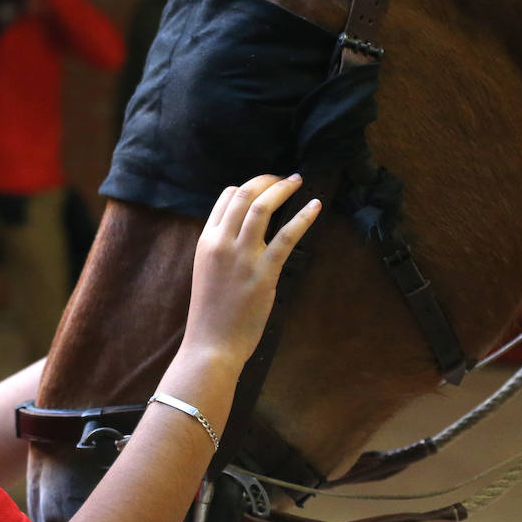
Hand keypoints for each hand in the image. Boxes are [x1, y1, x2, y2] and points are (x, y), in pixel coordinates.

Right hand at [181, 174, 320, 368]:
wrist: (211, 344)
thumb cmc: (210, 314)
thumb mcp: (206, 272)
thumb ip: (220, 249)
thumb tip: (240, 233)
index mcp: (206, 241)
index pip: (225, 199)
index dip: (247, 185)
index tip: (263, 184)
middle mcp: (222, 242)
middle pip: (244, 195)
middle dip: (266, 180)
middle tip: (284, 178)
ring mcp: (243, 256)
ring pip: (262, 207)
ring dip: (282, 188)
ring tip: (298, 181)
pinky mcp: (265, 271)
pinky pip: (288, 235)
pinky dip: (303, 217)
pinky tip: (315, 206)